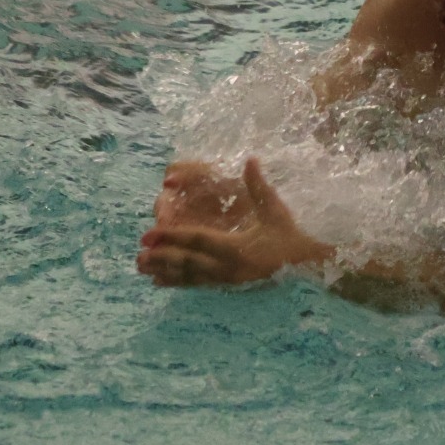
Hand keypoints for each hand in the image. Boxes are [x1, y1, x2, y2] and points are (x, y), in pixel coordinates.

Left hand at [137, 159, 332, 286]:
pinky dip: (177, 283)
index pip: (198, 240)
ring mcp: (227, 279)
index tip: (150, 233)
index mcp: (237, 247)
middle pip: (188, 262)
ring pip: (189, 276)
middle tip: (138, 254)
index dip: (173, 236)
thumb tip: (250, 159)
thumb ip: (259, 186)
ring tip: (142, 268)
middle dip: (161, 257)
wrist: (306, 267)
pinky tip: (160, 282)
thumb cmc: (290, 236)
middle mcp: (228, 267)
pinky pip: (197, 284)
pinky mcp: (228, 285)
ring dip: (164, 271)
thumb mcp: (276, 211)